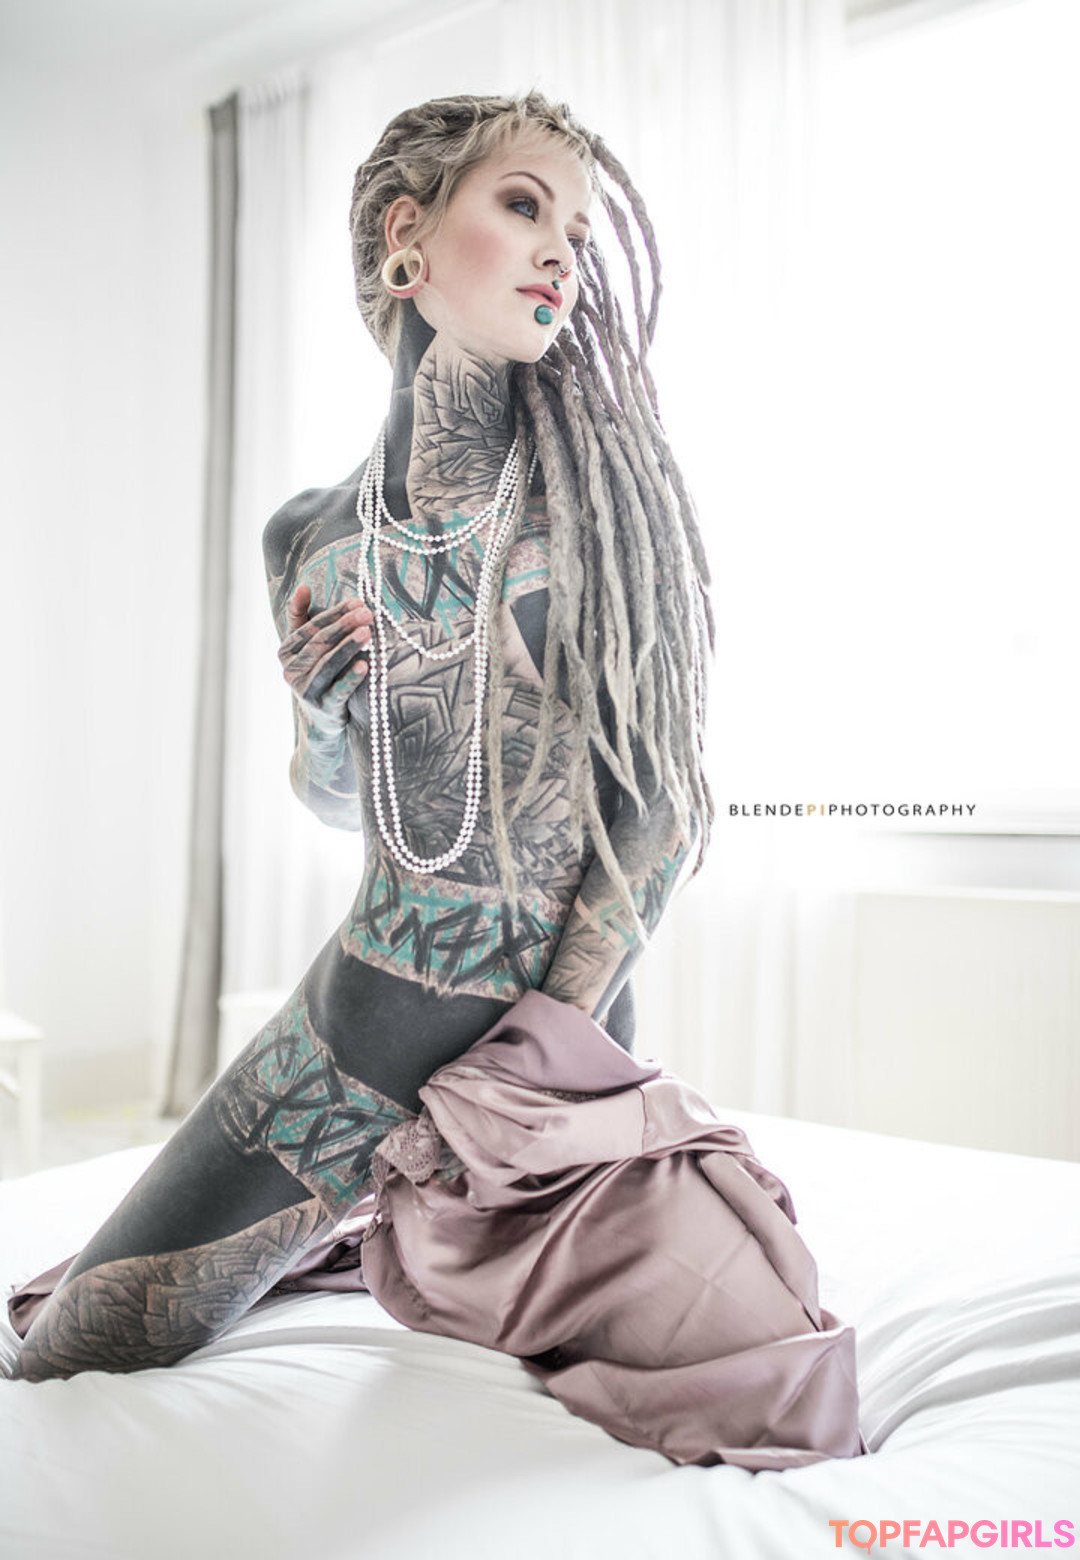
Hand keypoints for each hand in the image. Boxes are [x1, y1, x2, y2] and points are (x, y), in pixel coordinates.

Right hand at [279, 585, 373, 730]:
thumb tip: (303, 586)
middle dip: (344, 626)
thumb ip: (302, 616)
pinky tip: (365, 666)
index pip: (311, 627)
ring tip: (366, 633)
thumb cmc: (318, 672)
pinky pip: (338, 691)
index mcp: (286, 651)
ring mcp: (306, 691)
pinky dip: (350, 679)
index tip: (358, 601)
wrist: (323, 719)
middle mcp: (292, 671)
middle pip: (320, 644)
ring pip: (328, 664)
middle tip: (367, 613)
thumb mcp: (306, 645)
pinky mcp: (324, 708)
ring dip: (348, 647)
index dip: (334, 613)